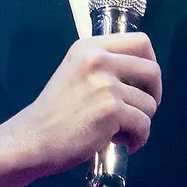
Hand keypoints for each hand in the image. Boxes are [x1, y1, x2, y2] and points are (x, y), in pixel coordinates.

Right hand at [0, 33, 161, 186]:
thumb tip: (142, 76)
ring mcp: (105, 84)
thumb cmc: (54, 113)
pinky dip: (138, 139)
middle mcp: (98, 60)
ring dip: (141, 122)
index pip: (141, 41)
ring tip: (119, 132)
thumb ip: (103, 68)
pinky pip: (144, 125)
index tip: (144, 84)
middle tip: (141, 111)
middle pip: (152, 71)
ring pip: (149, 104)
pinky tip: (123, 144)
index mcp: (89, 48)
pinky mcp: (111, 110)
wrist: (32, 139)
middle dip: (154, 95)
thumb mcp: (74, 74)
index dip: (150, 63)